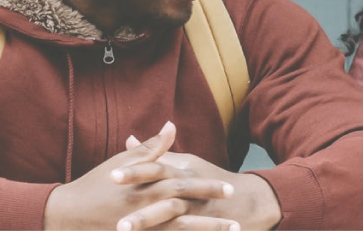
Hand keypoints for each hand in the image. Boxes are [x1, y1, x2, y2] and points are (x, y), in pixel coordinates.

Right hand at [45, 122, 238, 230]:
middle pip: (187, 210)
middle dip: (214, 213)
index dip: (207, 186)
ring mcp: (142, 226)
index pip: (183, 184)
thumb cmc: (97, 184)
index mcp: (146, 185)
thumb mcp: (123, 163)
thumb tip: (171, 126)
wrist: (69, 213)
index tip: (229, 187)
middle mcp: (147, 206)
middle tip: (237, 218)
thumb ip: (150, 147)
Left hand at [113, 133, 281, 230]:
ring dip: (151, 225)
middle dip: (139, 207)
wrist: (251, 200)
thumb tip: (128, 139)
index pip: (155, 169)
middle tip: (114, 217)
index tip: (111, 176)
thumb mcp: (184, 162)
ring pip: (175, 220)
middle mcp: (191, 191)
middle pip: (163, 197)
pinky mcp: (208, 227)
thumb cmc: (210, 178)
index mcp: (182, 172)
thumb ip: (156, 153)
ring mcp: (200, 212)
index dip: (134, 172)